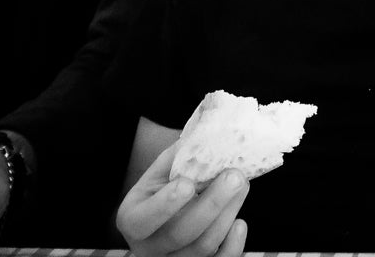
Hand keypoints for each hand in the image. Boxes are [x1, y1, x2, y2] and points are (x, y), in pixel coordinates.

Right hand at [116, 140, 248, 256]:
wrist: (169, 209)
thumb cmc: (166, 185)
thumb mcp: (162, 170)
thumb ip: (180, 155)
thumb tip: (212, 130)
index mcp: (132, 219)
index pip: (145, 218)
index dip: (165, 205)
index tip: (187, 183)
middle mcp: (148, 246)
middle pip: (181, 233)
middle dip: (212, 204)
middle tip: (235, 176)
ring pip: (202, 247)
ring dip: (227, 214)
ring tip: (242, 186)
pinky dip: (233, 246)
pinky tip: (240, 223)